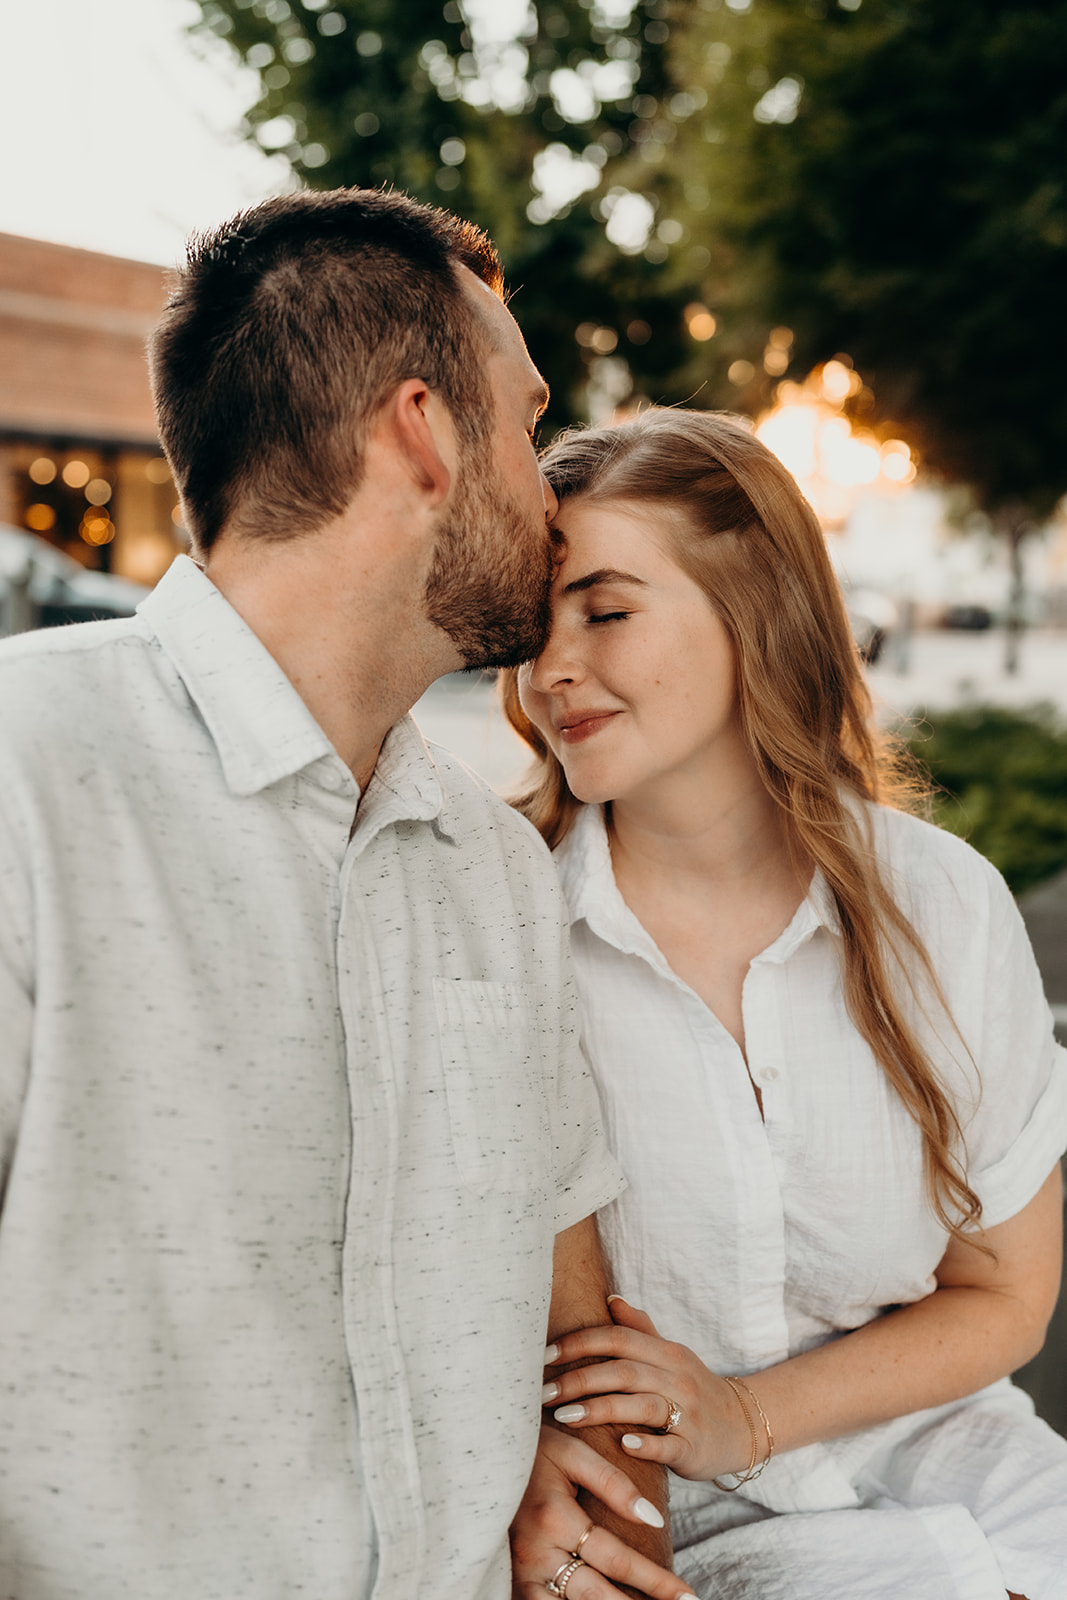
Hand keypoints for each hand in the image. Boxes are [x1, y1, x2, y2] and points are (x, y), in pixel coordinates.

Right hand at [510, 1425, 694, 1599]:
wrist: (479, 1453)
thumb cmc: (533, 1448)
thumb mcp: (572, 1452)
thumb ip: (613, 1483)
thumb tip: (653, 1518)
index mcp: (554, 1518)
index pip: (617, 1559)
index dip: (656, 1581)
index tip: (688, 1595)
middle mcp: (535, 1552)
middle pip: (597, 1596)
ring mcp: (520, 1571)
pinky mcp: (511, 1579)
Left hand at [543, 1299, 756, 1483]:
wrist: (744, 1427)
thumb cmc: (694, 1390)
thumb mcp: (671, 1356)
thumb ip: (640, 1329)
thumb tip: (611, 1298)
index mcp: (666, 1353)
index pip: (618, 1338)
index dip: (579, 1343)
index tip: (545, 1356)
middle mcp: (677, 1378)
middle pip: (623, 1371)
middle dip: (579, 1380)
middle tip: (542, 1394)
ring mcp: (688, 1413)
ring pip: (641, 1405)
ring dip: (600, 1410)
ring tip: (564, 1418)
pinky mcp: (694, 1448)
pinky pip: (668, 1444)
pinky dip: (646, 1443)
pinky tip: (621, 1444)